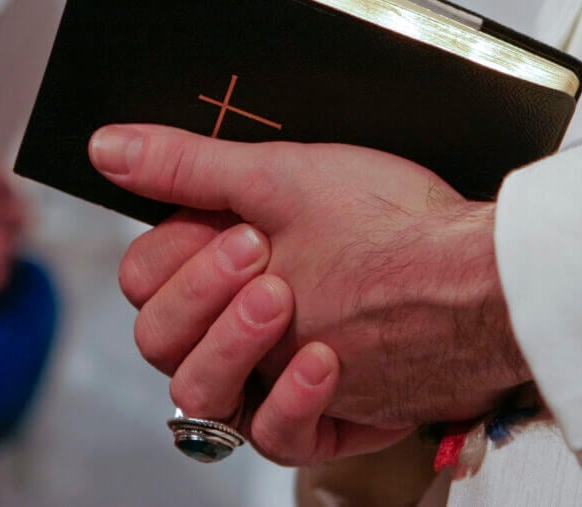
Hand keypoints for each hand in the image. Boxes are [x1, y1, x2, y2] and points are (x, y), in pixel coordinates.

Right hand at [90, 126, 530, 463]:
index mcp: (220, 264)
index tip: (236, 234)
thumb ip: (187, 167)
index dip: (173, 265)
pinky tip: (324, 360)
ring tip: (284, 303)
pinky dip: (290, 402)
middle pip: (158, 340)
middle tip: (259, 259)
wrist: (473, 271)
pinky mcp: (318, 419)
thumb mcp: (281, 176)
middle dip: (201, 299)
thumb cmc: (388, 217)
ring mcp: (272, 374)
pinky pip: (271, 436)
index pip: (143, 282)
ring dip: (231, 348)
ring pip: (197, 396)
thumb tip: (109, 144)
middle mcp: (236, 323)